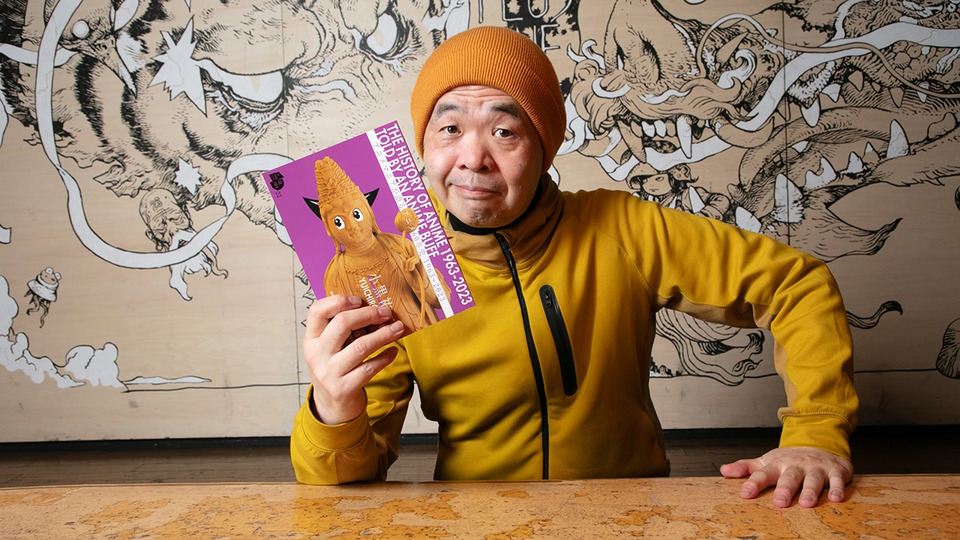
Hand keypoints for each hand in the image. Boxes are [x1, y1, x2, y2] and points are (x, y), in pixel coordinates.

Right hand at [303, 295, 404, 424]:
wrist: (331, 406)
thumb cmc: (334, 370)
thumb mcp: (328, 349)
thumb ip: (340, 329)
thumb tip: (371, 306)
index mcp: (311, 340)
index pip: (317, 311)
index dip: (339, 301)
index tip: (359, 300)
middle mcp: (316, 355)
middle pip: (342, 323)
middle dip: (368, 314)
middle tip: (385, 313)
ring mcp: (329, 373)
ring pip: (360, 346)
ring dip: (383, 335)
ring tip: (397, 328)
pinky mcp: (344, 388)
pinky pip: (369, 368)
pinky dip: (385, 358)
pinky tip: (393, 351)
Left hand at [720, 446, 853, 507]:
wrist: (820, 443)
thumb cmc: (791, 459)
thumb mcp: (767, 461)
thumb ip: (747, 468)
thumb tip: (723, 470)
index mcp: (778, 464)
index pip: (763, 474)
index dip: (754, 483)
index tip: (745, 494)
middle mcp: (796, 465)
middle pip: (789, 477)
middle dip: (784, 489)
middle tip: (779, 502)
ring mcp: (816, 468)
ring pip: (813, 479)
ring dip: (810, 491)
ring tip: (806, 503)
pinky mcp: (835, 471)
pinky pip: (837, 480)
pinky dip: (838, 489)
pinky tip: (837, 498)